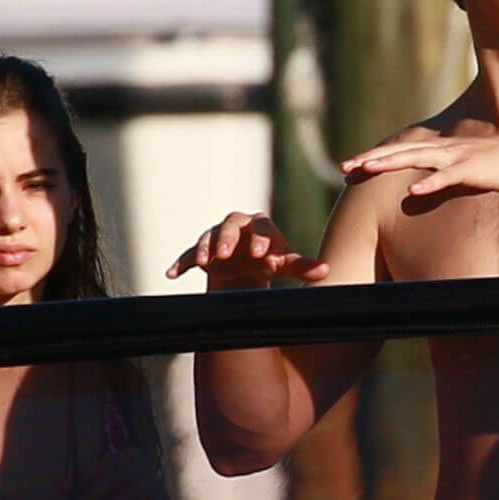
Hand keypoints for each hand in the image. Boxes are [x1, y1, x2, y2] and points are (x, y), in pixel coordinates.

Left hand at [69, 445, 176, 499]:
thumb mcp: (102, 494)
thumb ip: (82, 488)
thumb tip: (59, 484)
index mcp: (132, 457)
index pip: (108, 464)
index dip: (88, 479)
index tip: (72, 494)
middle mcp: (148, 468)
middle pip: (117, 479)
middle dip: (93, 496)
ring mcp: (159, 488)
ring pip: (132, 497)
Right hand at [166, 212, 328, 289]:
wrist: (243, 270)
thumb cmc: (267, 261)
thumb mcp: (284, 264)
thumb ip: (303, 267)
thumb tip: (327, 271)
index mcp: (259, 225)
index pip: (260, 226)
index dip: (259, 238)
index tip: (259, 254)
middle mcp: (236, 226)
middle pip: (230, 225)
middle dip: (227, 238)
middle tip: (226, 253)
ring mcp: (215, 237)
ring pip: (207, 236)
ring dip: (204, 247)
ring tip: (202, 262)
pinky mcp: (200, 251)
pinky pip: (187, 254)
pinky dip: (180, 263)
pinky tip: (172, 274)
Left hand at [340, 133, 498, 198]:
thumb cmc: (494, 166)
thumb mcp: (460, 167)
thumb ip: (440, 172)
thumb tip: (420, 184)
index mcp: (439, 149)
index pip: (400, 151)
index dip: (375, 157)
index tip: (351, 166)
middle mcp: (443, 148)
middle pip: (400, 151)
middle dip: (371, 158)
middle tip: (344, 167)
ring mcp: (456, 157)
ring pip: (417, 158)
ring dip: (391, 163)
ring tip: (367, 169)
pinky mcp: (471, 169)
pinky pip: (447, 177)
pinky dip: (430, 183)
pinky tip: (413, 192)